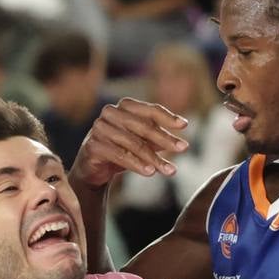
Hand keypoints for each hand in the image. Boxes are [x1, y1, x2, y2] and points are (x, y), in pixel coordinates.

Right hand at [68, 96, 189, 196]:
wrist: (93, 169)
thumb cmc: (121, 150)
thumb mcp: (142, 143)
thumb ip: (158, 139)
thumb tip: (181, 141)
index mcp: (124, 106)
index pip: (150, 109)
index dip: (168, 117)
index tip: (185, 126)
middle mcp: (110, 113)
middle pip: (143, 126)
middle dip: (165, 139)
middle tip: (184, 148)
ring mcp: (99, 128)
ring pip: (133, 143)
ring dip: (154, 157)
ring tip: (170, 170)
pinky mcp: (93, 145)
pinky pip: (119, 155)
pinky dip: (137, 164)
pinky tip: (150, 172)